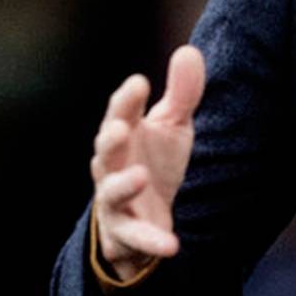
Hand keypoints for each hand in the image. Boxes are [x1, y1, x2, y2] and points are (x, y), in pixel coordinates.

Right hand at [90, 45, 204, 282]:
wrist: (146, 217)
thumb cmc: (155, 162)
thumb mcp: (172, 127)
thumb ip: (182, 94)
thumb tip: (189, 51)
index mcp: (122, 135)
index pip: (120, 114)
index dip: (126, 100)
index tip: (139, 83)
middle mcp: (112, 167)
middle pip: (105, 151)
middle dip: (110, 139)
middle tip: (120, 127)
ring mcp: (115, 202)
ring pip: (111, 194)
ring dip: (123, 186)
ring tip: (140, 177)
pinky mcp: (126, 235)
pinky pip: (135, 238)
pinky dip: (151, 241)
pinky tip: (171, 245)